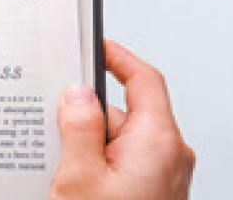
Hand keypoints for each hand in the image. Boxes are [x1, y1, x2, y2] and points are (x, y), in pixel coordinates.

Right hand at [49, 40, 194, 199]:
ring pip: (123, 141)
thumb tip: (78, 95)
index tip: (97, 47)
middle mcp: (171, 156)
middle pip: (125, 113)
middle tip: (62, 140)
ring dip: (95, 150)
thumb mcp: (80, 177)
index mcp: (158, 141)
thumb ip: (79, 128)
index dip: (118, 58)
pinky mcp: (157, 190)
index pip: (144, 79)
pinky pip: (128, 163)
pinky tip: (85, 188)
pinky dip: (105, 167)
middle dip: (91, 121)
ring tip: (74, 179)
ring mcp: (167, 175)